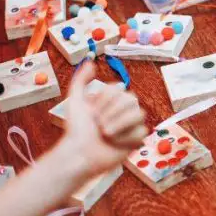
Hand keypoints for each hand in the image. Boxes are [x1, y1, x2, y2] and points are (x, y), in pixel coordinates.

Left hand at [62, 62, 147, 176]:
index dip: (105, 99)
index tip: (92, 111)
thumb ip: (81, 79)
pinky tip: (114, 143)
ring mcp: (130, 125)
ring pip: (138, 113)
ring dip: (119, 124)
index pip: (119, 88)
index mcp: (110, 101)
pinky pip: (141, 131)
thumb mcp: (75, 101)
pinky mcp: (137, 140)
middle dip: (111, 112)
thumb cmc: (76, 130)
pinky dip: (125, 138)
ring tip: (106, 134)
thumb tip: (90, 61)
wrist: (80, 154)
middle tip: (98, 124)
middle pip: (130, 99)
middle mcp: (122, 111)